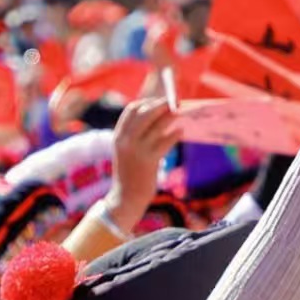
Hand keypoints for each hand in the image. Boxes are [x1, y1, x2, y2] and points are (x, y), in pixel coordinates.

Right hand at [103, 98, 178, 232]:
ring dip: (170, 115)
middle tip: (175, 101)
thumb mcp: (126, 152)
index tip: (159, 102)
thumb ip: (135, 135)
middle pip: (145, 112)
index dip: (147, 102)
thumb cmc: (130, 174)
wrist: (126, 198)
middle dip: (161, 104)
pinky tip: (181, 131)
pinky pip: (165, 141)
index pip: (132, 110)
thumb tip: (159, 117)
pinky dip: (175, 134)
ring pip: (157, 125)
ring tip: (180, 112)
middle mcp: (126, 141)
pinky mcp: (149, 161)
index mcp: (119, 136)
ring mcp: (137, 150)